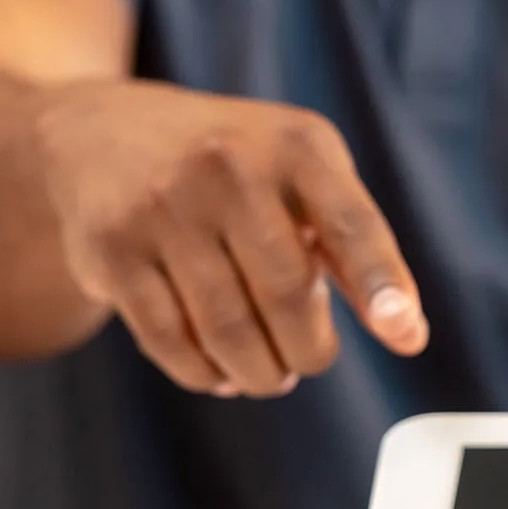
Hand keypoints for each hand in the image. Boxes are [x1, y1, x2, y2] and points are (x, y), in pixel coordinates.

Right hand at [33, 79, 426, 396]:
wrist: (100, 133)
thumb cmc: (236, 169)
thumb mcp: (302, 172)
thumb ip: (353, 246)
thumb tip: (407, 335)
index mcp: (296, 147)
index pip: (351, 223)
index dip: (381, 282)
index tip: (405, 334)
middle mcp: (228, 166)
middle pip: (287, 295)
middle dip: (309, 351)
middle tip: (308, 361)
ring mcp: (163, 205)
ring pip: (227, 330)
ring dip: (259, 373)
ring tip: (269, 375)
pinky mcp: (112, 248)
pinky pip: (169, 340)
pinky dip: (203, 373)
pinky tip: (218, 373)